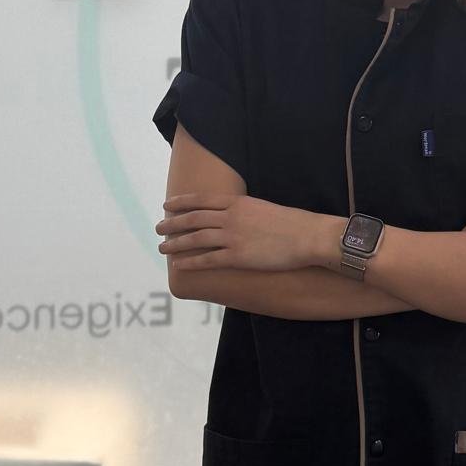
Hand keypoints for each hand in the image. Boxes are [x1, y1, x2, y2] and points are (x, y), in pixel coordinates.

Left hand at [156, 193, 321, 273]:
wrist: (307, 236)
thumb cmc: (291, 223)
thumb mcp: (263, 208)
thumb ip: (244, 211)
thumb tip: (231, 215)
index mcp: (238, 203)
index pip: (202, 200)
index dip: (182, 202)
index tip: (167, 204)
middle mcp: (231, 217)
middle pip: (193, 219)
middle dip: (172, 223)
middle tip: (158, 227)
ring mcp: (233, 237)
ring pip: (196, 239)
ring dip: (176, 244)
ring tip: (162, 248)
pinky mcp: (238, 257)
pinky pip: (208, 260)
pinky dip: (191, 262)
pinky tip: (180, 265)